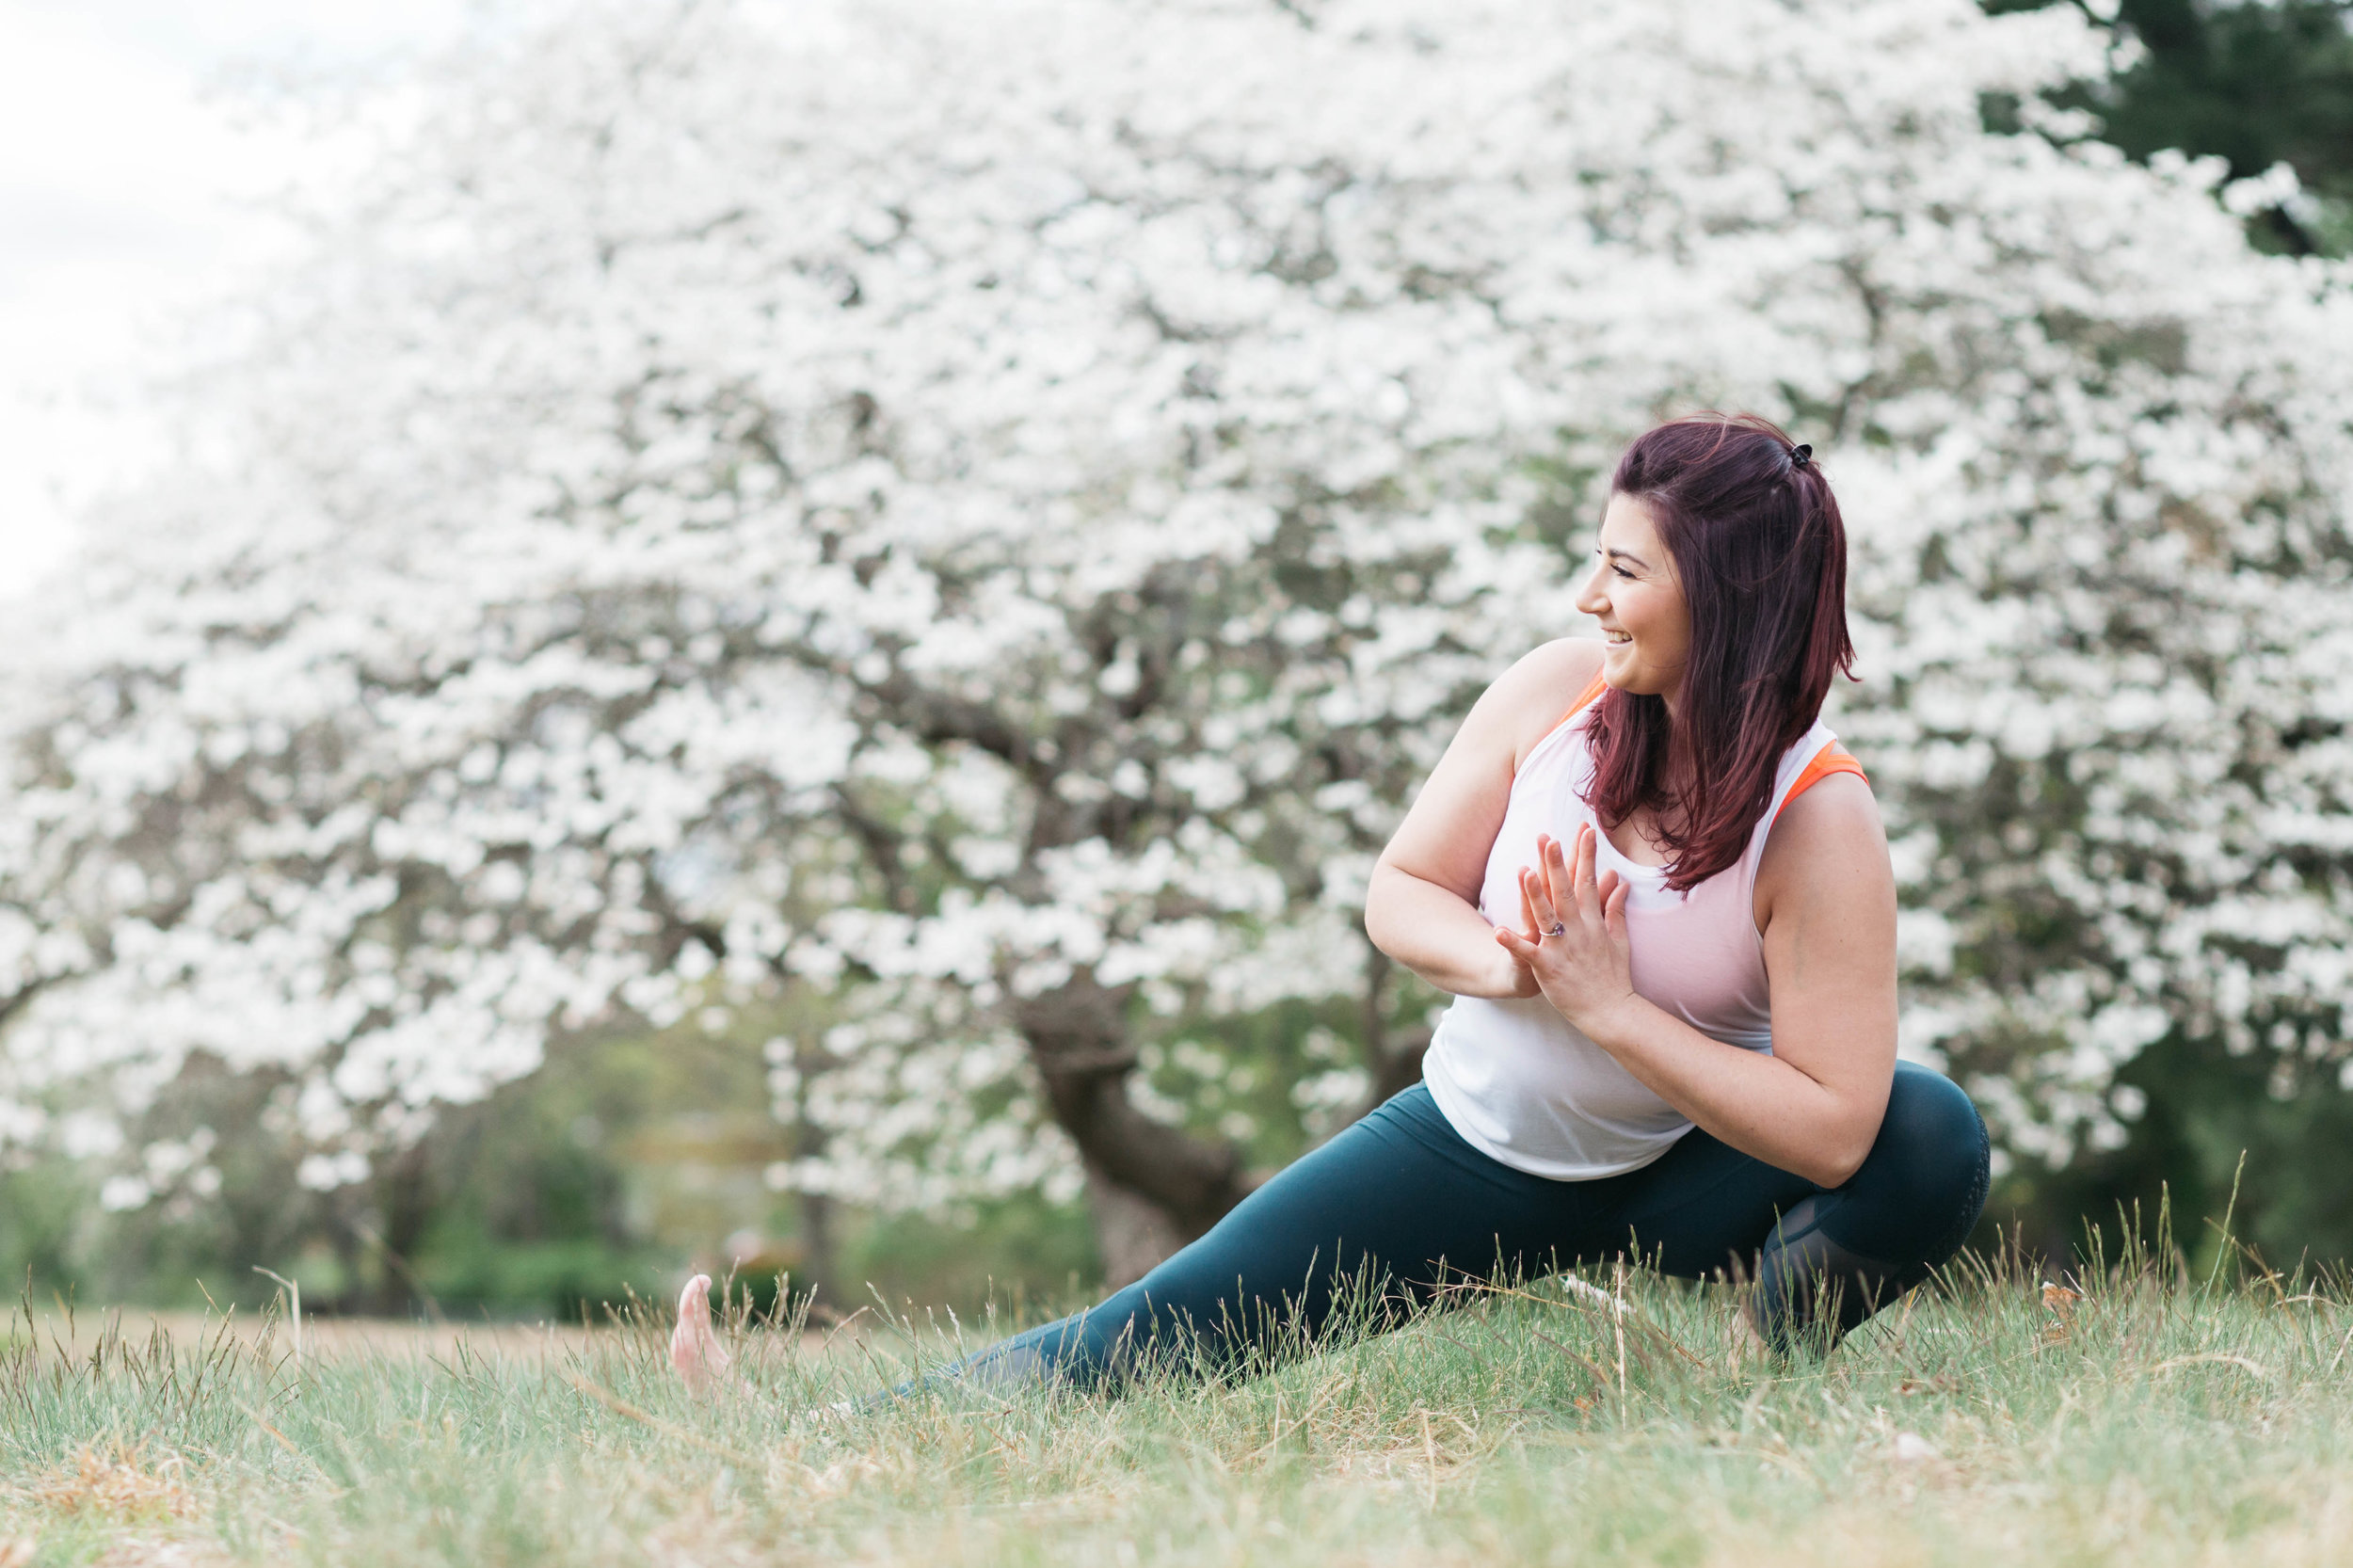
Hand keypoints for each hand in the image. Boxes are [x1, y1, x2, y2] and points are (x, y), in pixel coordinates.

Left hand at [1493, 826, 1640, 1037]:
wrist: (1611, 1012)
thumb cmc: (1614, 977)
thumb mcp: (1620, 940)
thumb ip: (1617, 909)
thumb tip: (1621, 883)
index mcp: (1594, 922)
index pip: (1589, 881)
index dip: (1586, 855)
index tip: (1585, 830)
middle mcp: (1579, 931)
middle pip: (1565, 891)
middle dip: (1557, 864)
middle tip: (1548, 838)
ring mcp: (1563, 949)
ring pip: (1546, 916)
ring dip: (1535, 895)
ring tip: (1524, 872)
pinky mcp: (1548, 969)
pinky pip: (1527, 954)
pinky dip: (1513, 943)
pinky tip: (1498, 931)